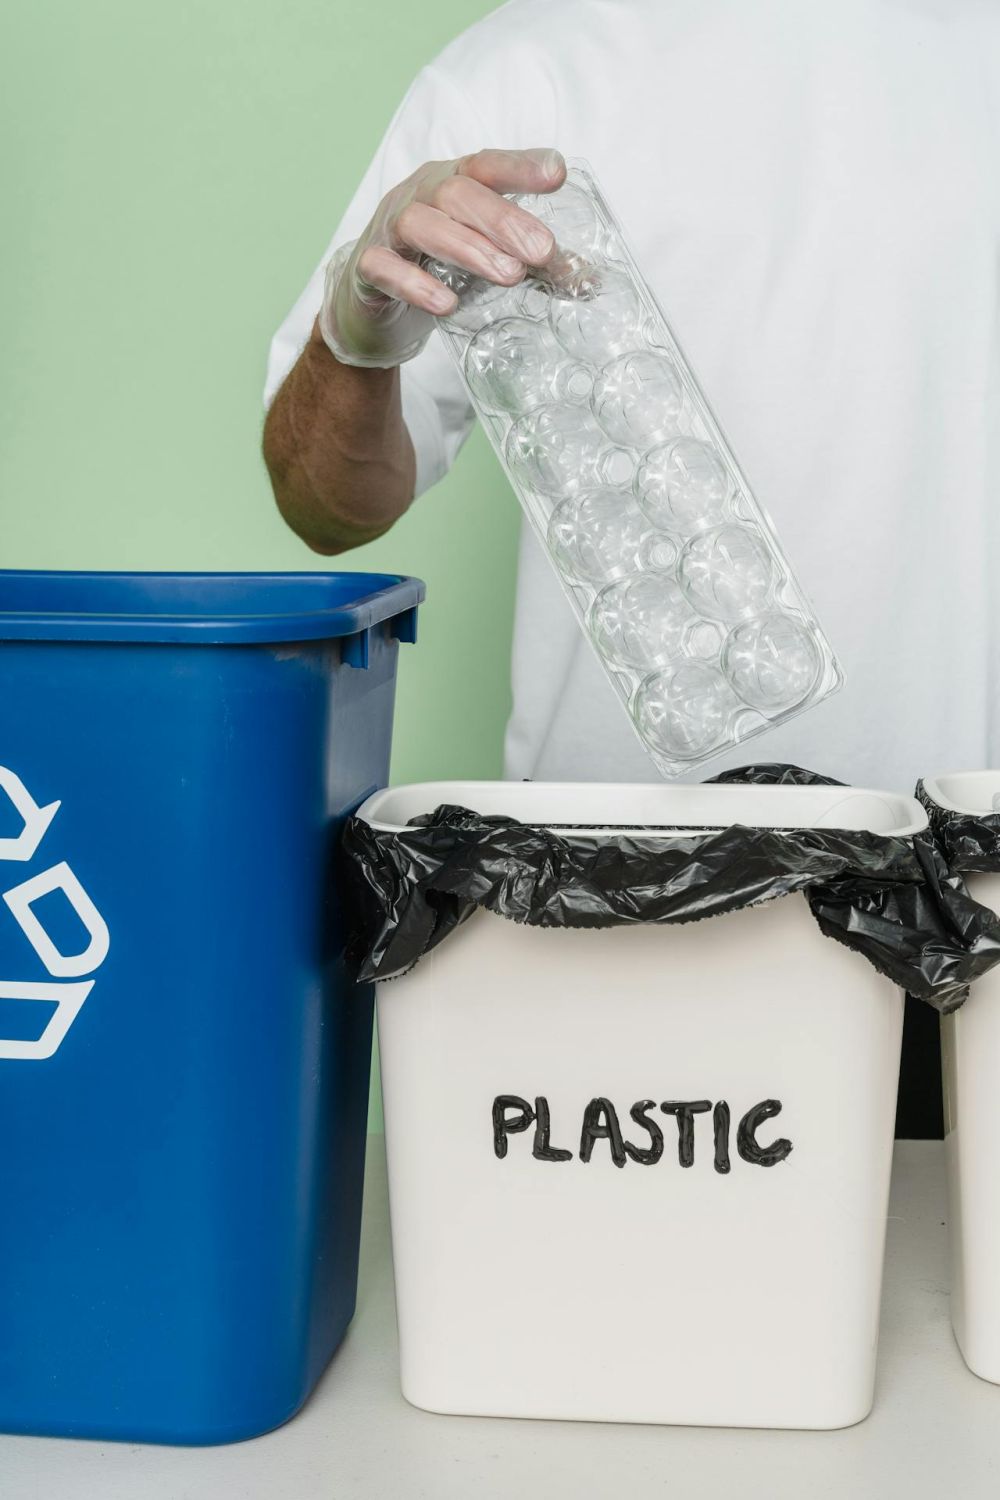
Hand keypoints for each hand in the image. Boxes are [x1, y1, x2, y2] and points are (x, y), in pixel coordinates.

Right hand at [318, 148, 565, 367]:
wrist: (370, 309)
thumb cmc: (435, 271)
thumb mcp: (484, 260)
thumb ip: (529, 263)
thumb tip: (586, 278)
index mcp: (452, 185)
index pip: (487, 166)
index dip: (520, 167)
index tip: (557, 174)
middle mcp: (419, 196)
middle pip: (458, 193)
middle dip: (504, 220)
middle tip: (543, 251)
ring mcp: (388, 230)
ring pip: (421, 224)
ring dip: (468, 248)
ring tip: (509, 277)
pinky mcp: (366, 268)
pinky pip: (385, 269)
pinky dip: (415, 283)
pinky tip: (446, 304)